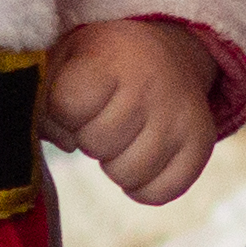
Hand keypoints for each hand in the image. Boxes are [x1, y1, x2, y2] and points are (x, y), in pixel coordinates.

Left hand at [42, 19, 217, 206]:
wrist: (168, 53)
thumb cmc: (103, 62)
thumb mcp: (66, 59)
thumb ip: (44, 97)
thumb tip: (62, 141)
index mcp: (112, 56)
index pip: (68, 105)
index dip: (64, 110)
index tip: (78, 97)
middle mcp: (152, 85)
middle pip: (96, 145)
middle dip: (91, 137)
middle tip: (104, 117)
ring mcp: (180, 117)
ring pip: (126, 176)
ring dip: (116, 163)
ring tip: (124, 136)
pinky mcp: (201, 143)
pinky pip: (159, 193)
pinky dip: (144, 186)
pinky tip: (142, 157)